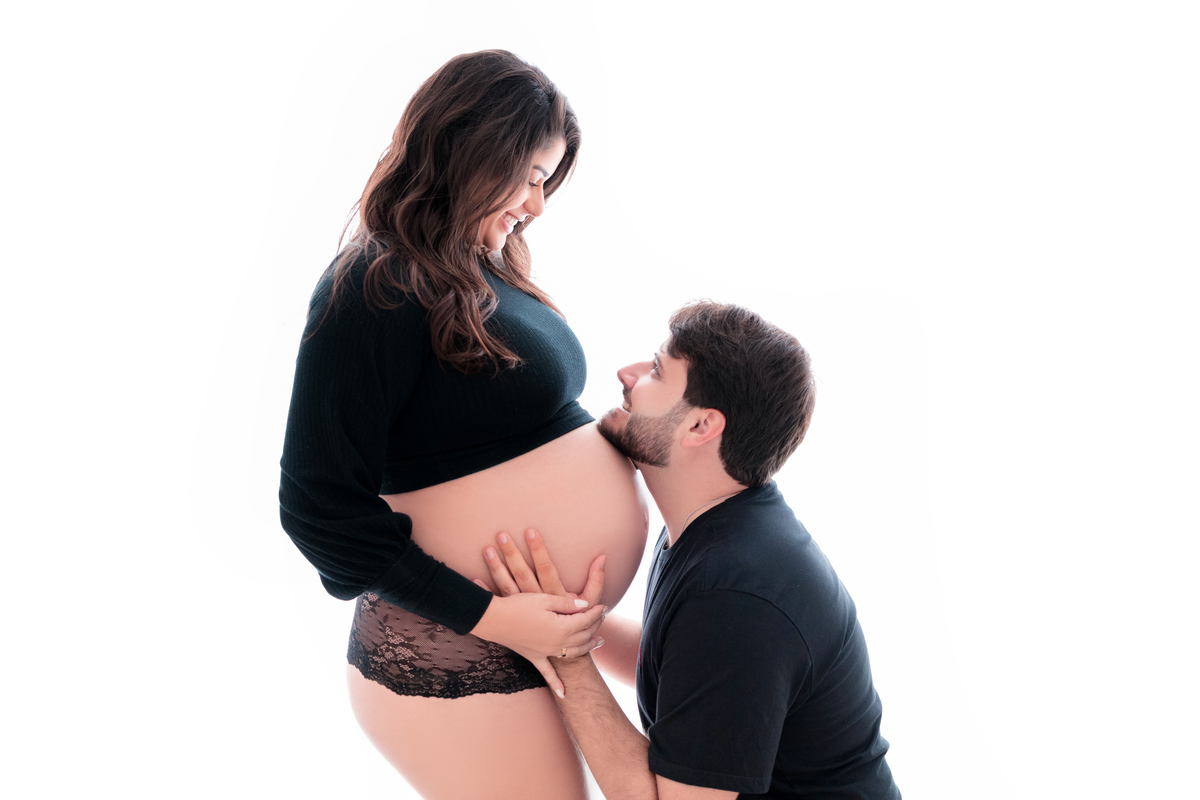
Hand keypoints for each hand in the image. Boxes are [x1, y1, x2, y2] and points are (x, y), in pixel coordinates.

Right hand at [473, 529, 607, 695]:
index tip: (603, 606)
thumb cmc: (519, 606)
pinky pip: (548, 674)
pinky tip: (564, 695)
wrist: (494, 619)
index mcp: (562, 627)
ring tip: (598, 643)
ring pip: (573, 653)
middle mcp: (557, 643)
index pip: (586, 620)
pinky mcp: (534, 657)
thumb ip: (567, 603)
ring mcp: (546, 653)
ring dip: (588, 648)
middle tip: (602, 617)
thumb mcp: (545, 599)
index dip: (596, 613)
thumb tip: (585, 606)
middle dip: (595, 625)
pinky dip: (556, 684)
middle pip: (583, 635)